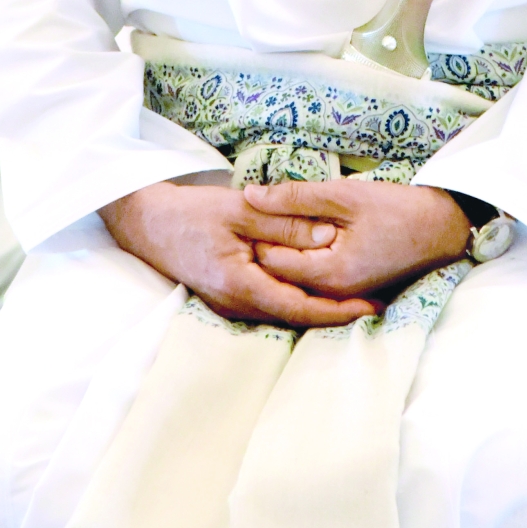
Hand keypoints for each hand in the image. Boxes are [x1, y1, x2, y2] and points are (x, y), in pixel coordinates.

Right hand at [100, 182, 381, 327]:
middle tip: (378, 305)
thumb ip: (286, 224)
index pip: (301, 308)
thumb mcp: (243, 209)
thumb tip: (331, 237)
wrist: (148, 223)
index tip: (373, 308)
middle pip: (296, 317)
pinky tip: (316, 290)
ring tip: (358, 299)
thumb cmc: (193, 213)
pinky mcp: (228, 300)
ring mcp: (230, 307)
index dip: (340, 310)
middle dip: (337, 314)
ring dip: (319, 309)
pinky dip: (297, 300)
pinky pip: (270, 306)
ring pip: (284, 314)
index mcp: (242, 286)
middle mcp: (237, 307)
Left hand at [248, 180, 470, 297]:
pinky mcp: (349, 292)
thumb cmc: (397, 208)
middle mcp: (332, 294)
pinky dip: (300, 259)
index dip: (255, 234)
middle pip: (278, 275)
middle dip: (263, 245)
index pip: (270, 261)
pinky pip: (311, 280)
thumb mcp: (345, 194)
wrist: (442, 229)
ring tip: (274, 221)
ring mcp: (341, 297)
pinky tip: (297, 236)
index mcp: (330, 273)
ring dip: (281, 251)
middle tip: (256, 213)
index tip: (249, 208)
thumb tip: (250, 195)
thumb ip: (295, 196)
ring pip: (293, 278)